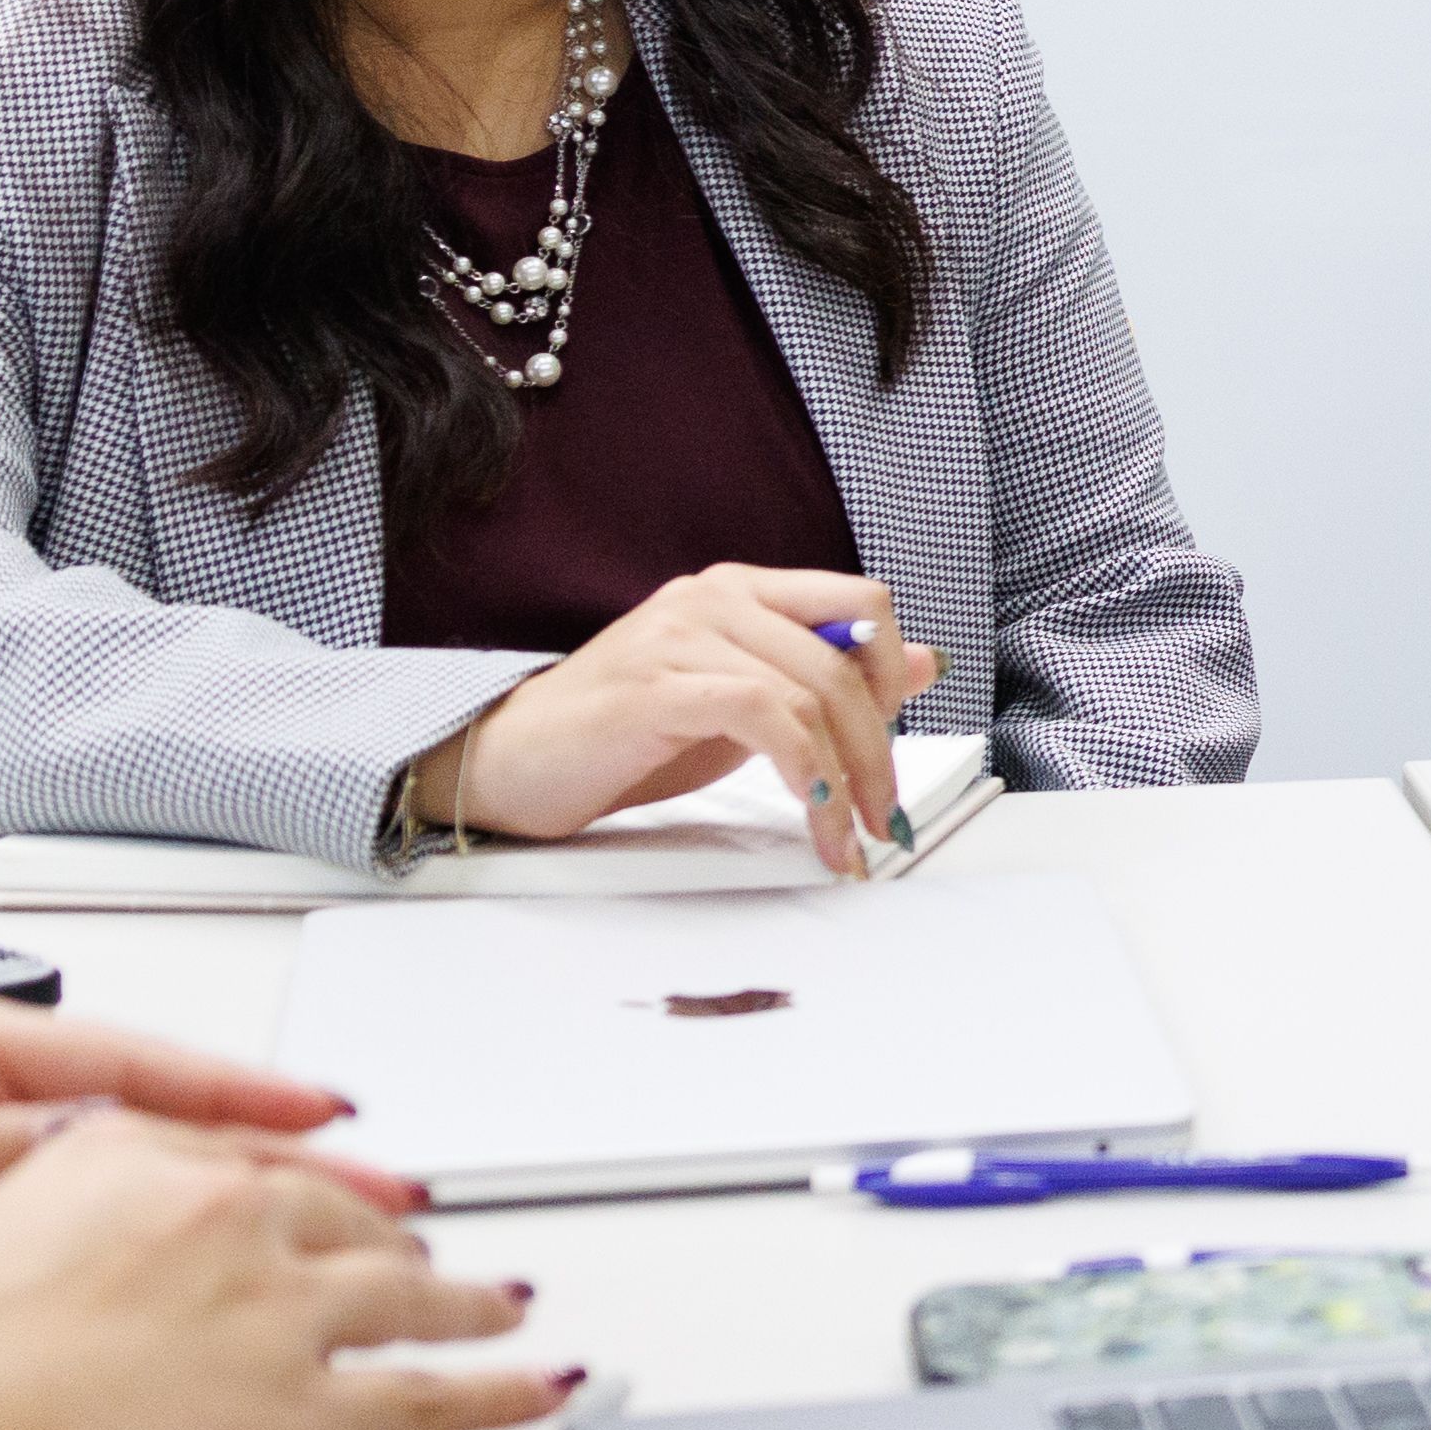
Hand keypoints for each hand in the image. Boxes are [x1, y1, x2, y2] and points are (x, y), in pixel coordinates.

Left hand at [0, 996, 410, 1354]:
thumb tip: (70, 1142)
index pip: (135, 1067)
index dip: (238, 1095)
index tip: (327, 1119)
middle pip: (163, 1121)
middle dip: (272, 1153)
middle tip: (373, 1189)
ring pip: (144, 1181)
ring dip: (236, 1207)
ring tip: (330, 1234)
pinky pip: (100, 1235)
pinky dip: (171, 1252)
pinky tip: (222, 1282)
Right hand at [0, 1109, 553, 1429]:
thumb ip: (48, 1214)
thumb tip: (71, 1233)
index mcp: (135, 1159)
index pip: (247, 1165)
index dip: (306, 1186)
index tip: (338, 1188)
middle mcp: (224, 1218)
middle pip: (338, 1220)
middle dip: (390, 1239)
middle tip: (425, 1252)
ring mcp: (275, 1309)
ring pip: (404, 1297)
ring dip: (467, 1303)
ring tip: (502, 1305)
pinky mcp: (300, 1406)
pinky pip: (424, 1398)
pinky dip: (494, 1394)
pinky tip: (532, 1385)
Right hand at [443, 560, 923, 869]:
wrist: (509, 763)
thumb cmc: (622, 738)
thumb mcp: (742, 706)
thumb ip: (821, 681)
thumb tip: (920, 663)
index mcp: (740, 591)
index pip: (862, 600)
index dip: (892, 673)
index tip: (890, 744)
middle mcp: (714, 597)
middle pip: (844, 660)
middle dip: (879, 751)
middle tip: (885, 819)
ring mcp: (681, 634)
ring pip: (811, 693)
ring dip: (847, 780)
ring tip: (848, 838)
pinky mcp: (657, 685)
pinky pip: (766, 718)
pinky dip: (807, 777)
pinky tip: (814, 821)